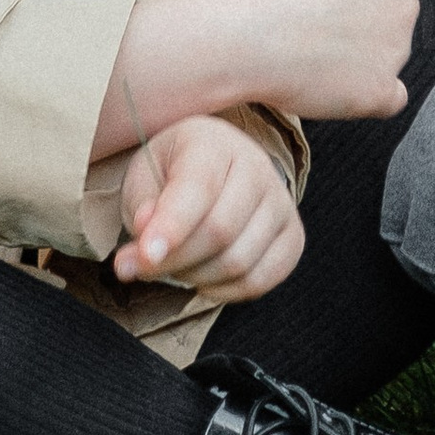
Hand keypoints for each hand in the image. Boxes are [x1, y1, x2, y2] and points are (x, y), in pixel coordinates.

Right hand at [93, 0, 420, 163]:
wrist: (239, 34)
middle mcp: (405, 2)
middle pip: (397, 10)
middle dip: (369, 15)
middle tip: (317, 23)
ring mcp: (396, 50)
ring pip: (389, 53)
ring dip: (362, 54)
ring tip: (309, 52)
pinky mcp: (381, 91)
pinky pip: (389, 97)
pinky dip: (367, 94)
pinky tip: (332, 85)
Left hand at [114, 115, 302, 299]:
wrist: (206, 173)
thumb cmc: (170, 175)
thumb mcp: (142, 180)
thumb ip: (142, 206)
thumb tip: (147, 237)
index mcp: (214, 142)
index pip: (199, 188)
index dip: (171, 227)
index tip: (145, 257)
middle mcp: (257, 167)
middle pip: (220, 231)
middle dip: (176, 260)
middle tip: (145, 267)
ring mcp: (281, 202)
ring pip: (239, 261)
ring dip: (196, 278)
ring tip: (175, 266)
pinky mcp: (292, 236)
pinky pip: (261, 279)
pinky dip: (225, 291)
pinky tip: (203, 279)